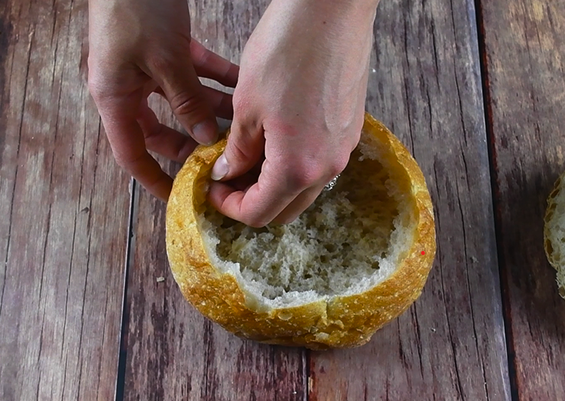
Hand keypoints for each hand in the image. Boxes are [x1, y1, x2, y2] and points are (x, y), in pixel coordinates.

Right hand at [88, 0, 238, 199]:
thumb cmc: (136, 9)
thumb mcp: (165, 62)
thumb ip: (186, 102)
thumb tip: (207, 138)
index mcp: (116, 99)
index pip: (132, 155)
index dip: (155, 180)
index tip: (181, 196)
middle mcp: (129, 88)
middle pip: (161, 130)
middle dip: (192, 143)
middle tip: (224, 156)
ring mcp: (147, 69)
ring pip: (182, 102)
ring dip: (211, 110)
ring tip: (244, 123)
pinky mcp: (163, 50)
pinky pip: (192, 74)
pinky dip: (215, 80)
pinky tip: (242, 86)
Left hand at [208, 0, 378, 226]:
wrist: (334, 11)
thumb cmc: (287, 52)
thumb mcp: (247, 105)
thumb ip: (238, 149)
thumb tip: (228, 172)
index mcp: (297, 169)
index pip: (258, 213)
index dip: (229, 207)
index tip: (212, 188)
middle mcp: (326, 169)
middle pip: (285, 210)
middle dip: (252, 201)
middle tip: (227, 178)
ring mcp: (343, 150)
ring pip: (303, 188)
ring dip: (273, 184)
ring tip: (248, 156)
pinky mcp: (349, 131)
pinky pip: (318, 164)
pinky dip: (294, 165)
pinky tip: (275, 138)